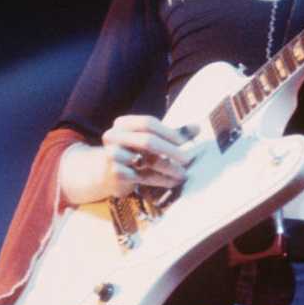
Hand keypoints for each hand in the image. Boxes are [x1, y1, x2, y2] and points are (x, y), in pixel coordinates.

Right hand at [59, 115, 196, 203]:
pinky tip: (172, 181)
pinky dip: (161, 179)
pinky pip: (144, 177)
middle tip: (187, 159)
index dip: (168, 132)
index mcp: (122, 123)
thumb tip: (198, 128)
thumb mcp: (150, 139)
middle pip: (147, 141)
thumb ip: (172, 134)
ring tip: (183, 173)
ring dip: (170, 168)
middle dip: (171, 151)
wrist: (105, 174)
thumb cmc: (133, 152)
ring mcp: (112, 156)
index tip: (185, 142)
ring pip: (147, 161)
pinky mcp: (116, 174)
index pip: (148, 123)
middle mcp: (113, 137)